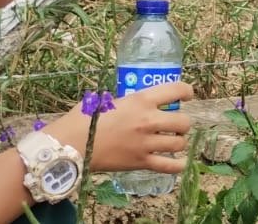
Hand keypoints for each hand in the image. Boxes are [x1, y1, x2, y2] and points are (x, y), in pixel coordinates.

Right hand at [45, 81, 194, 173]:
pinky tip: (178, 163)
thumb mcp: (107, 100)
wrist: (71, 144)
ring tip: (172, 141)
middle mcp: (148, 120)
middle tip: (174, 124)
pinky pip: (169, 166)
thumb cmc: (83, 119)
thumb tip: (134, 102)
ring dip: (178, 141)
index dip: (186, 92)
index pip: (176, 91)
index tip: (186, 95)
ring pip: (179, 143)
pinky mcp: (141, 162)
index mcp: (141, 100)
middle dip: (182, 122)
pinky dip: (177, 165)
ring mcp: (146, 143)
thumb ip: (126, 101)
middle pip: (183, 121)